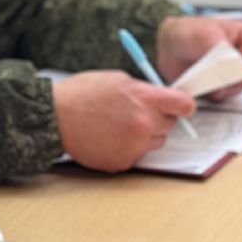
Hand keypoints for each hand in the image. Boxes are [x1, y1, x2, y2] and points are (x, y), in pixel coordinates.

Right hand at [52, 71, 195, 171]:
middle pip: (170, 125)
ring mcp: (135, 146)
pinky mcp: (124, 162)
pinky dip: (128, 148)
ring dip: (145, 135)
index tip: (180, 106)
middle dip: (158, 118)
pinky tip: (109, 137)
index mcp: (146, 99)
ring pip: (155, 142)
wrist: (56, 116)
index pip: (185, 105)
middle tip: (136, 112)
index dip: (183, 105)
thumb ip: (144, 90)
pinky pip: (137, 155)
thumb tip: (162, 98)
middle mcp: (144, 124)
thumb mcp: (118, 80)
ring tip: (118, 125)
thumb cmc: (83, 94)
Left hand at [154, 15, 241, 100]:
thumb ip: (220, 46)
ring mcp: (231, 73)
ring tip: (212, 77)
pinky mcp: (219, 87)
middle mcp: (240, 56)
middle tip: (235, 74)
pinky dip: (218, 93)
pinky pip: (226, 96)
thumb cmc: (187, 31)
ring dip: (229, 85)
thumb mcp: (204, 32)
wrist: (167, 47)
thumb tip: (231, 60)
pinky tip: (206, 84)